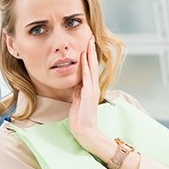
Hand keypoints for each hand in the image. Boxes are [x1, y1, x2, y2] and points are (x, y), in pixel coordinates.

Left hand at [68, 35, 101, 151]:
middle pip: (93, 65)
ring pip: (91, 68)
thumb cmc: (80, 118)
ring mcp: (92, 90)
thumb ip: (77, 90)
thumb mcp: (77, 100)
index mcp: (90, 88)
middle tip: (91, 38)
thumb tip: (75, 82)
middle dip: (91, 51)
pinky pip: (86, 78)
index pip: (90, 69)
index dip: (88, 57)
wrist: (85, 130)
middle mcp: (93, 87)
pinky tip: (84, 58)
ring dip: (90, 55)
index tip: (87, 45)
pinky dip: (86, 67)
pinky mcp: (88, 94)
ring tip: (89, 43)